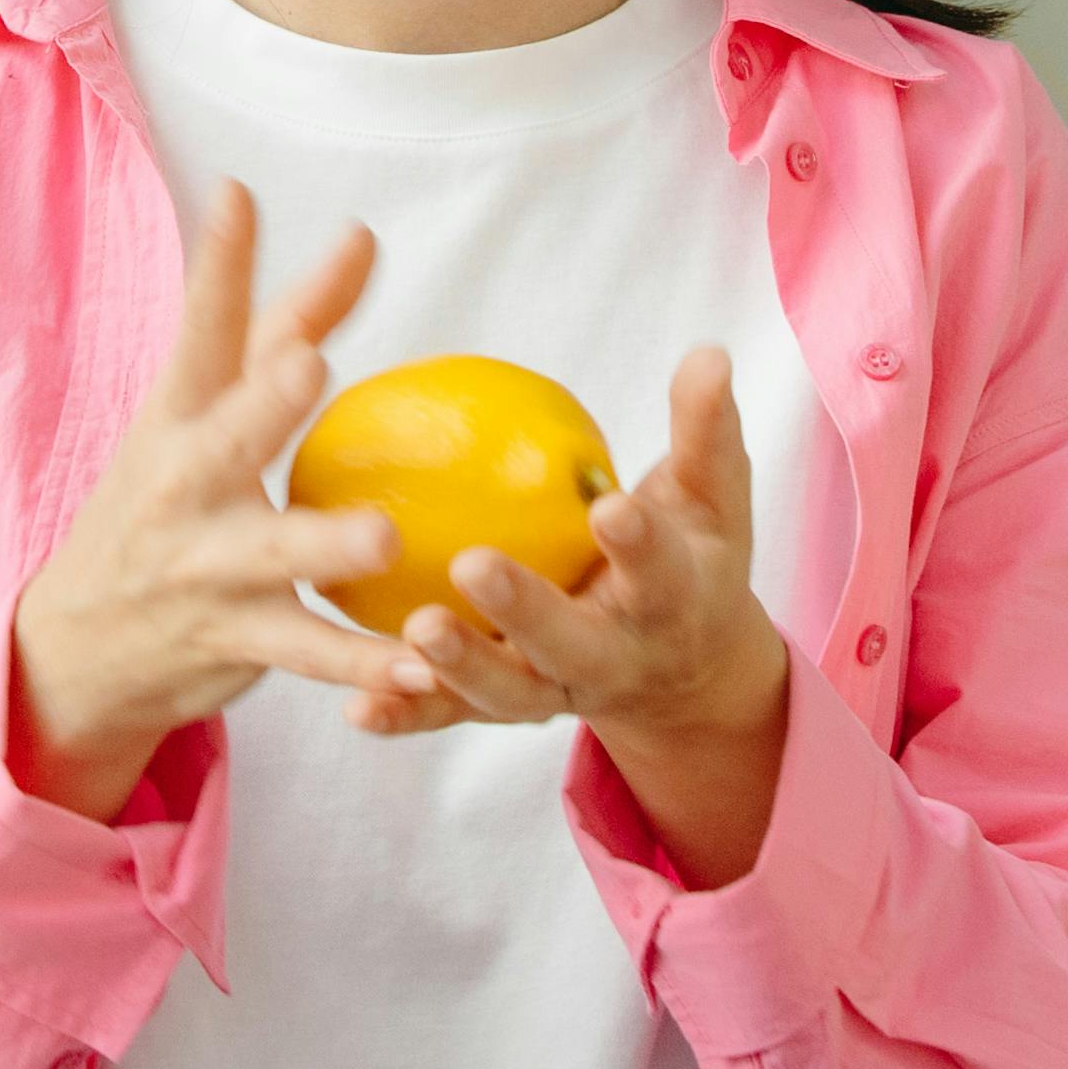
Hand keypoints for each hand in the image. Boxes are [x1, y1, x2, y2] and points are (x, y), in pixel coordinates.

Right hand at [5, 182, 427, 817]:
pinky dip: (361, 664)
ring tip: (385, 538)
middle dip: (263, 402)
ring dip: (324, 546)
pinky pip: (305, 653)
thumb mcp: (205, 410)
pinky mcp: (231, 639)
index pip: (199, 331)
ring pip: (270, 555)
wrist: (78, 644)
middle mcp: (181, 484)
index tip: (239, 197)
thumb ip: (287, 325)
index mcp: (177, 416)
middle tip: (307, 365)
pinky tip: (419, 669)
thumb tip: (362, 237)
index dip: (218, 266)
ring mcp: (203, 566)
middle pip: (226, 437)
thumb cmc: (168, 497)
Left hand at [358, 344, 788, 887]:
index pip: (659, 570)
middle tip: (472, 564)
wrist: (683, 669)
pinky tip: (355, 708)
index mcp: (671, 603)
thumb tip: (708, 352)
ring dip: (459, 669)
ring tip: (414, 632)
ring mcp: (556, 691)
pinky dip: (406, 716)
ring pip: (506, 691)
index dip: (638, 543)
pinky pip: (449, 715)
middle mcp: (614, 659)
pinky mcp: (504, 708)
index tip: (609, 507)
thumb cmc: (691, 554)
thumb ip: (705, 431)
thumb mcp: (712, 498)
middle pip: (571, 645)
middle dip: (526, 612)